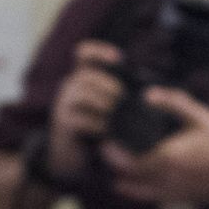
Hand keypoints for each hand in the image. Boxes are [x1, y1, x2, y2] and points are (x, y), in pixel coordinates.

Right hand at [44, 40, 123, 179]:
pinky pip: (80, 118)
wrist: (71, 156)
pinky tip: (106, 131)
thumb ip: (117, 96)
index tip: (119, 59)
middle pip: (86, 75)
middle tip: (123, 99)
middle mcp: (69, 88)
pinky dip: (97, 124)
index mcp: (82, 79)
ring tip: (115, 114)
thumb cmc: (94, 129)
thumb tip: (145, 92)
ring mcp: (63, 105)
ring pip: (82, 92)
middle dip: (108, 85)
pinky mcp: (63, 124)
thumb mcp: (106, 107)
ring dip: (104, 102)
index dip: (99, 52)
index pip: (83, 54)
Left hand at [100, 87, 208, 204]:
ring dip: (123, 181)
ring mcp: (172, 193)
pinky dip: (137, 191)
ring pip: (137, 192)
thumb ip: (173, 102)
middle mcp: (166, 179)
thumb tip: (148, 94)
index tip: (104, 141)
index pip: (128, 162)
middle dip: (113, 165)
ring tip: (114, 167)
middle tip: (106, 151)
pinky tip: (131, 182)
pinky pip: (151, 198)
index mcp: (168, 157)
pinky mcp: (179, 200)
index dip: (111, 154)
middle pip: (128, 177)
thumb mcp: (200, 117)